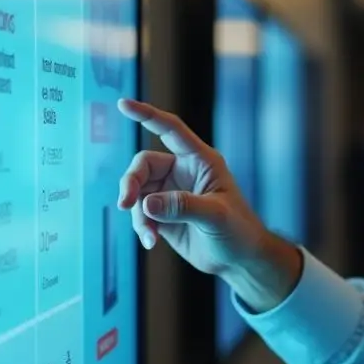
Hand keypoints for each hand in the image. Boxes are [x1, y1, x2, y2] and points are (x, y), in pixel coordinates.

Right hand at [115, 99, 300, 309]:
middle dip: (131, 183)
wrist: (240, 260)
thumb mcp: (215, 216)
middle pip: (143, 165)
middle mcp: (183, 172)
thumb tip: (146, 203)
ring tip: (150, 236)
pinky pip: (140, 213)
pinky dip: (141, 227)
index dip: (147, 114)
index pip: (170, 130)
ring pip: (138, 192)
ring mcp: (171, 193)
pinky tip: (151, 242)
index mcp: (201, 160)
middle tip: (126, 204)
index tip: (123, 103)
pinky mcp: (164, 214)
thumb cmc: (239, 231)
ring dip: (137, 213)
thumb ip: (182, 206)